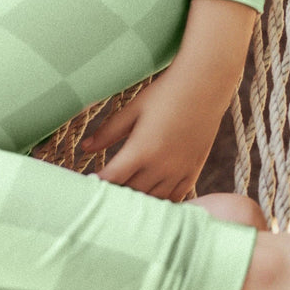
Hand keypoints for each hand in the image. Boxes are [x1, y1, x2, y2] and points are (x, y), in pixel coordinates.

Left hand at [81, 62, 236, 201]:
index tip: (87, 186)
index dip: (98, 185)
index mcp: (141, 150)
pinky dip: (160, 201)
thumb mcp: (132, 110)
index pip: (112, 178)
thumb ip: (108, 132)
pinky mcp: (193, 172)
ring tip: (123, 198)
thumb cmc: (164, 94)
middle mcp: (160, 166)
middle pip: (130, 193)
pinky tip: (150, 197)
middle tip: (101, 194)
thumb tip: (85, 148)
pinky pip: (175, 198)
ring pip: (152, 200)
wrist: (204, 88)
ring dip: (136, 201)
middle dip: (114, 194)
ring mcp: (178, 172)